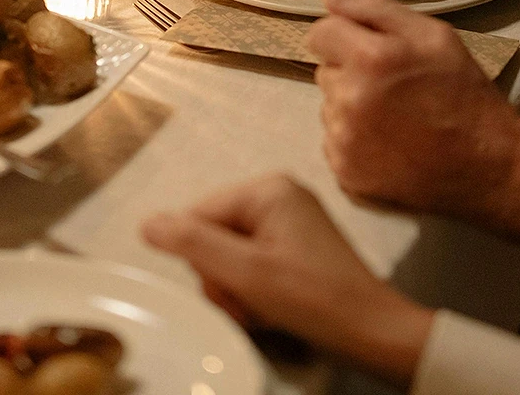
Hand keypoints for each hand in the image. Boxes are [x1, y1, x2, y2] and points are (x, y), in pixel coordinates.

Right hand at [142, 175, 432, 385]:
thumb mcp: (247, 274)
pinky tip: (273, 309)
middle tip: (250, 304)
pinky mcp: (297, 246)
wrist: (373, 332)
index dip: (203, 260)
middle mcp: (277, 195)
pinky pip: (253, 264)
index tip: (231, 289)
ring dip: (238, 291)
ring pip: (231, 256)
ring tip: (264, 311)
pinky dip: (255, 291)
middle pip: (214, 236)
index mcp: (266, 188)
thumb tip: (146, 222)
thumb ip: (193, 245)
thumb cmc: (313, 299)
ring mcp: (289, 220)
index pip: (199, 216)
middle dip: (224, 279)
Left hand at [308, 0, 519, 219]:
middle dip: (350, 71)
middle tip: (392, 85)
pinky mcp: (345, 173)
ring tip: (393, 116)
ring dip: (351, 105)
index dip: (344, 37)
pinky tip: (388, 142)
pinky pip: (334, 141)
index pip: (320, 33)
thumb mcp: (433, 35)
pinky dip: (354, 139)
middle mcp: (348, 100)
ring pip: (329, 106)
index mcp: (369, 58)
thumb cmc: (463, 91)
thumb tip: (328, 0)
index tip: (368, 50)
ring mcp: (345, 141)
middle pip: (325, 70)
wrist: (488, 166)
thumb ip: (376, 10)